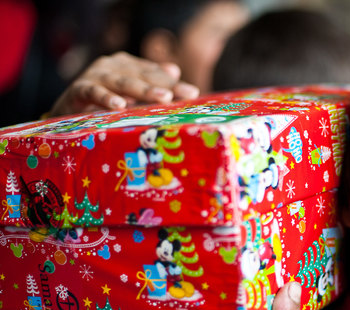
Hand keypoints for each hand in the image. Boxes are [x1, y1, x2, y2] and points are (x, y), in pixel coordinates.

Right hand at [49, 51, 199, 116]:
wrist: (66, 113)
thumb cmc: (103, 104)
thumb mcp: (130, 95)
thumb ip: (150, 84)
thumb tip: (174, 70)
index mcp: (127, 65)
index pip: (155, 74)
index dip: (174, 83)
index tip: (193, 93)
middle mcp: (112, 66)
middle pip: (143, 76)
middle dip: (164, 86)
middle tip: (183, 94)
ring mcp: (95, 76)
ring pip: (123, 82)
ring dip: (143, 89)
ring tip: (162, 97)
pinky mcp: (78, 90)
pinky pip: (93, 92)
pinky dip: (105, 98)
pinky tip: (119, 105)